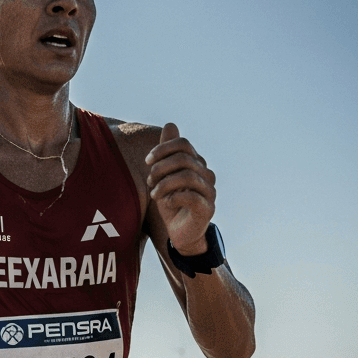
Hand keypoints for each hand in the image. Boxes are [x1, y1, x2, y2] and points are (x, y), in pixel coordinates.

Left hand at [146, 123, 215, 254]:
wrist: (181, 233)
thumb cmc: (172, 204)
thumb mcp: (164, 177)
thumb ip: (167, 153)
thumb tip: (171, 124)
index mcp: (197, 164)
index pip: (183, 144)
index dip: (163, 149)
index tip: (147, 161)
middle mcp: (207, 174)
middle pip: (184, 158)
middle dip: (161, 167)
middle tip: (149, 180)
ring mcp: (210, 191)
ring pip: (187, 176)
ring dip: (164, 184)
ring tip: (155, 194)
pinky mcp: (208, 209)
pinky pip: (191, 196)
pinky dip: (173, 198)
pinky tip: (166, 203)